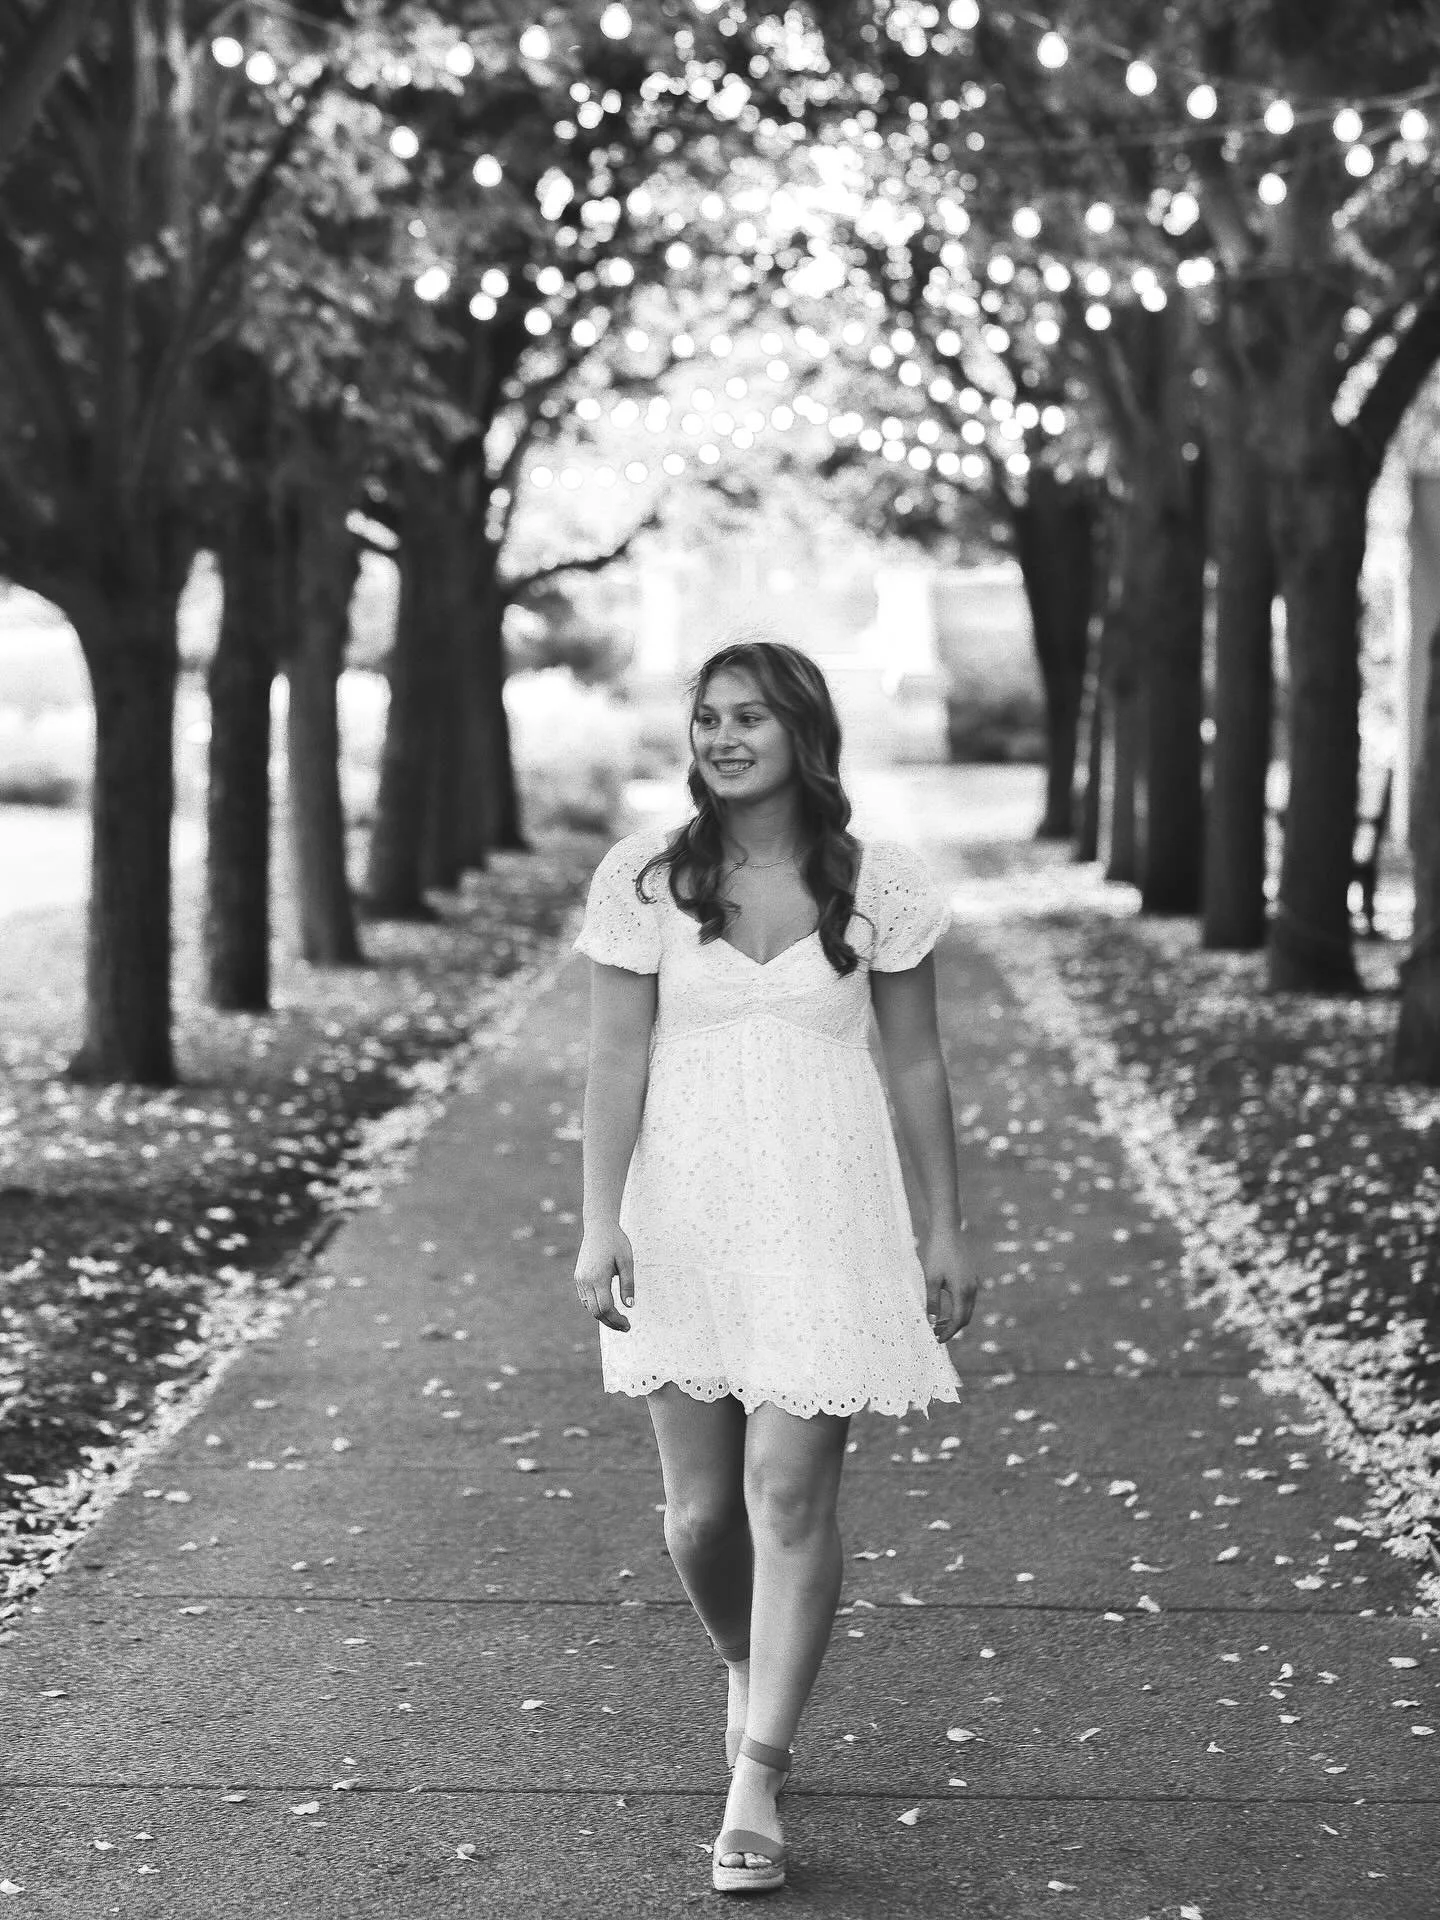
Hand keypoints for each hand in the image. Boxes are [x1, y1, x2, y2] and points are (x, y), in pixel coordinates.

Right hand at [574, 1219, 634, 1332]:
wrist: (598, 1226)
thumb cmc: (616, 1242)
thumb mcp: (627, 1262)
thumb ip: (628, 1285)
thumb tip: (629, 1306)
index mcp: (598, 1277)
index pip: (605, 1308)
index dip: (617, 1320)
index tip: (628, 1325)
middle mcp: (585, 1281)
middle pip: (596, 1312)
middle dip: (610, 1322)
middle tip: (626, 1327)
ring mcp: (580, 1279)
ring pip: (589, 1307)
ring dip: (603, 1316)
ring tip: (619, 1319)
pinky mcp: (579, 1277)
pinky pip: (585, 1299)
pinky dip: (596, 1306)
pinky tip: (608, 1306)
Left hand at [922, 1222, 978, 1342]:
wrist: (948, 1231)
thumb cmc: (938, 1254)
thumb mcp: (931, 1279)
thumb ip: (932, 1302)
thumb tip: (931, 1323)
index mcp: (963, 1291)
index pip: (958, 1321)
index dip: (948, 1333)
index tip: (936, 1340)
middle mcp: (972, 1289)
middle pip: (965, 1318)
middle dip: (952, 1328)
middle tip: (936, 1334)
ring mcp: (973, 1283)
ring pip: (967, 1309)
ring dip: (955, 1319)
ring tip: (938, 1323)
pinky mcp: (971, 1277)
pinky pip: (967, 1300)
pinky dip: (958, 1308)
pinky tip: (945, 1307)